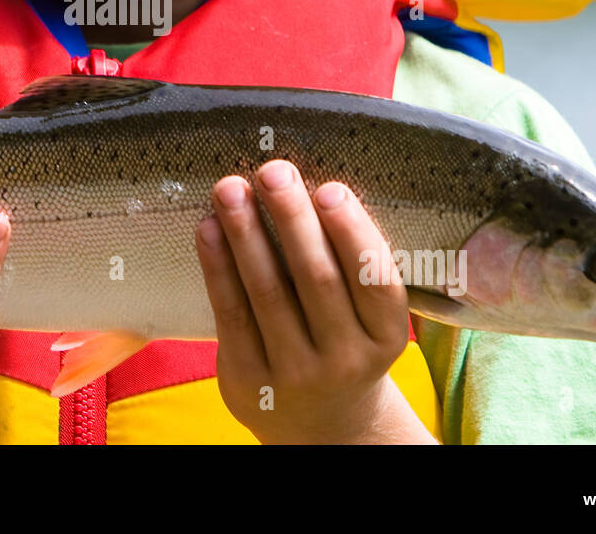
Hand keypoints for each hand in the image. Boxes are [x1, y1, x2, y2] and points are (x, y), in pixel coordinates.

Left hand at [196, 159, 433, 443]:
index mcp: (387, 335)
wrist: (323, 424)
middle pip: (317, 279)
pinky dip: (217, 266)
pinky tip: (208, 228)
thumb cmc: (343, 342)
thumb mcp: (368, 317)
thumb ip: (351, 263)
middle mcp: (346, 359)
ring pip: (268, 292)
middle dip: (292, 219)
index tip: (329, 188)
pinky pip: (231, 313)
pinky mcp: (249, 380)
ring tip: (230, 187)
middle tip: (273, 171)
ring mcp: (295, 374)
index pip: (375, 280)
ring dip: (246, 233)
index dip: (352, 233)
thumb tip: (309, 184)